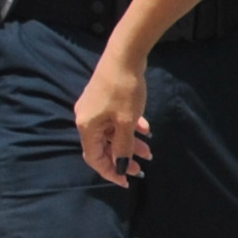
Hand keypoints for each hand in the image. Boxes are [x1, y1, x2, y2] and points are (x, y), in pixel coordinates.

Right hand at [75, 53, 153, 185]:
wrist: (125, 55)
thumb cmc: (124, 91)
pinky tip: (146, 128)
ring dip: (130, 142)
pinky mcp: (105, 99)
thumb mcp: (126, 122)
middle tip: (143, 167)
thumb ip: (123, 146)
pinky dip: (130, 127)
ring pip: (112, 133)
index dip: (110, 172)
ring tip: (150, 150)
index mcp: (87, 127)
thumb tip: (121, 167)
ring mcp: (95, 108)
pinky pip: (116, 120)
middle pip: (104, 147)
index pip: (94, 158)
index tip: (127, 181)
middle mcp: (87, 119)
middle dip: (124, 157)